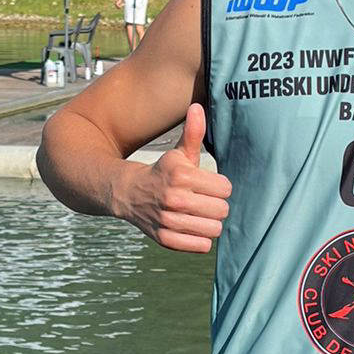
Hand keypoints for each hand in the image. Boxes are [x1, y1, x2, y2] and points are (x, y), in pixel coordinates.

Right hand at [121, 102, 231, 252]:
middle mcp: (174, 198)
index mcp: (180, 175)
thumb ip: (193, 132)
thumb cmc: (163, 172)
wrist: (128, 194)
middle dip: (216, 205)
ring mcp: (168, 221)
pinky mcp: (165, 239)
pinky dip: (200, 239)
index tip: (209, 185)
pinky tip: (191, 228)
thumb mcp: (178, 153)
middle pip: (222, 210)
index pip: (225, 188)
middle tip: (204, 201)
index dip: (220, 187)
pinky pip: (202, 246)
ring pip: (214, 229)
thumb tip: (198, 106)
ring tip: (199, 215)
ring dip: (210, 223)